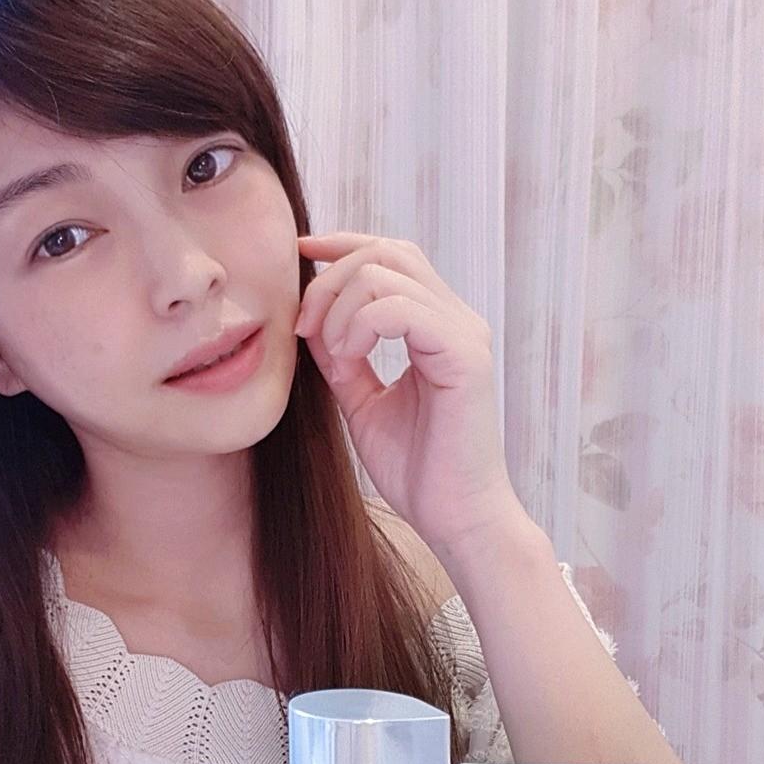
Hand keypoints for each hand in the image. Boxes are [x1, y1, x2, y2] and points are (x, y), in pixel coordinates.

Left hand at [294, 231, 529, 555]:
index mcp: (437, 325)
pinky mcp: (464, 357)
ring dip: (341, 307)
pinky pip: (401, 309)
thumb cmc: (418, 470)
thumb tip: (312, 319)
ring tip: (331, 354)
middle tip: (303, 328)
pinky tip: (349, 361)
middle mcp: (456, 320)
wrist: (455, 519)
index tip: (298, 256)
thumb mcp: (362, 402)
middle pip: (388, 251)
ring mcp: (464, 334)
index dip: (342, 245)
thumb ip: (342, 358)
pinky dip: (361, 326)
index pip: (392, 255)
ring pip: (389, 272)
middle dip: (331, 278)